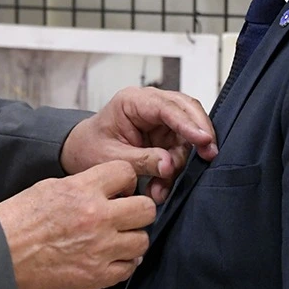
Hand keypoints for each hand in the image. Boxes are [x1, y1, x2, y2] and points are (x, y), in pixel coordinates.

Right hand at [0, 160, 155, 288]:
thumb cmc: (14, 224)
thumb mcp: (47, 189)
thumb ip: (81, 187)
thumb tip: (104, 190)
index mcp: (82, 190)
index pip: (127, 173)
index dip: (126, 181)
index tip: (121, 190)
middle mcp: (97, 218)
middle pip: (146, 209)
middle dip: (137, 211)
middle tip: (124, 216)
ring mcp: (100, 249)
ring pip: (142, 240)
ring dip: (131, 239)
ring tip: (114, 240)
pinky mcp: (97, 276)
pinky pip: (129, 268)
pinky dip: (122, 264)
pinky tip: (107, 259)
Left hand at [62, 87, 218, 203]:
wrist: (80, 153)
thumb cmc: (89, 148)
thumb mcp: (111, 157)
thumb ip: (141, 160)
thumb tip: (169, 164)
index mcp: (133, 101)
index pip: (168, 107)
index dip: (188, 123)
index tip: (203, 140)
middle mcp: (150, 106)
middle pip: (187, 111)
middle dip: (199, 134)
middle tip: (208, 156)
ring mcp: (159, 120)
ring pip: (186, 134)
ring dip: (181, 162)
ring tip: (162, 187)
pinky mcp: (164, 136)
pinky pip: (179, 150)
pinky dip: (173, 170)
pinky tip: (161, 187)